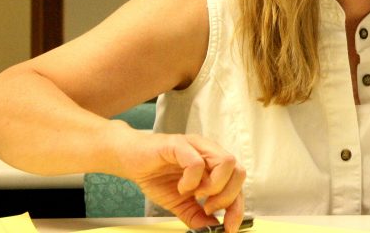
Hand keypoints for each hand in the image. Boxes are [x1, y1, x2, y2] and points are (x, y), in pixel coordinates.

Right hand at [124, 131, 245, 230]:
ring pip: (226, 162)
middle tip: (207, 208)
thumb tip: (214, 230)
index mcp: (214, 164)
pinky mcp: (179, 144)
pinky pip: (196, 162)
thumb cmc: (157, 176)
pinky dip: (192, 181)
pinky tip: (181, 187)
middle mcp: (210, 152)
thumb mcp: (180, 203)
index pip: (238, 182)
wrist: (130, 159)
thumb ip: (197, 216)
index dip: (237, 207)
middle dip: (227, 197)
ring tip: (196, 195)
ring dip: (214, 186)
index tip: (229, 227)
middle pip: (238, 171)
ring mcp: (197, 146)